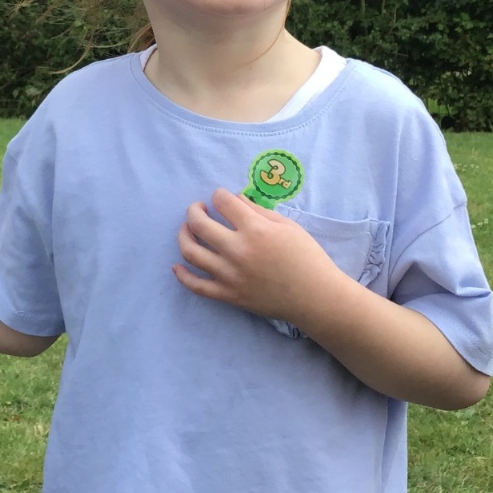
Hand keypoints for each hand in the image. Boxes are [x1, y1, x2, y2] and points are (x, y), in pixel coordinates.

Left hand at [172, 187, 342, 324]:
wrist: (314, 297)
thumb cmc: (307, 258)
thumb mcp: (288, 226)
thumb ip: (258, 211)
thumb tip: (235, 199)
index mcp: (255, 230)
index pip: (223, 202)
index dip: (219, 195)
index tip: (221, 198)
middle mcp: (238, 251)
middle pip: (199, 224)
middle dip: (194, 210)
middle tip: (197, 209)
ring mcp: (230, 275)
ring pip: (191, 252)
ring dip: (183, 235)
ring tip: (188, 230)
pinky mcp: (228, 295)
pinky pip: (196, 286)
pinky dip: (182, 275)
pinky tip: (177, 265)